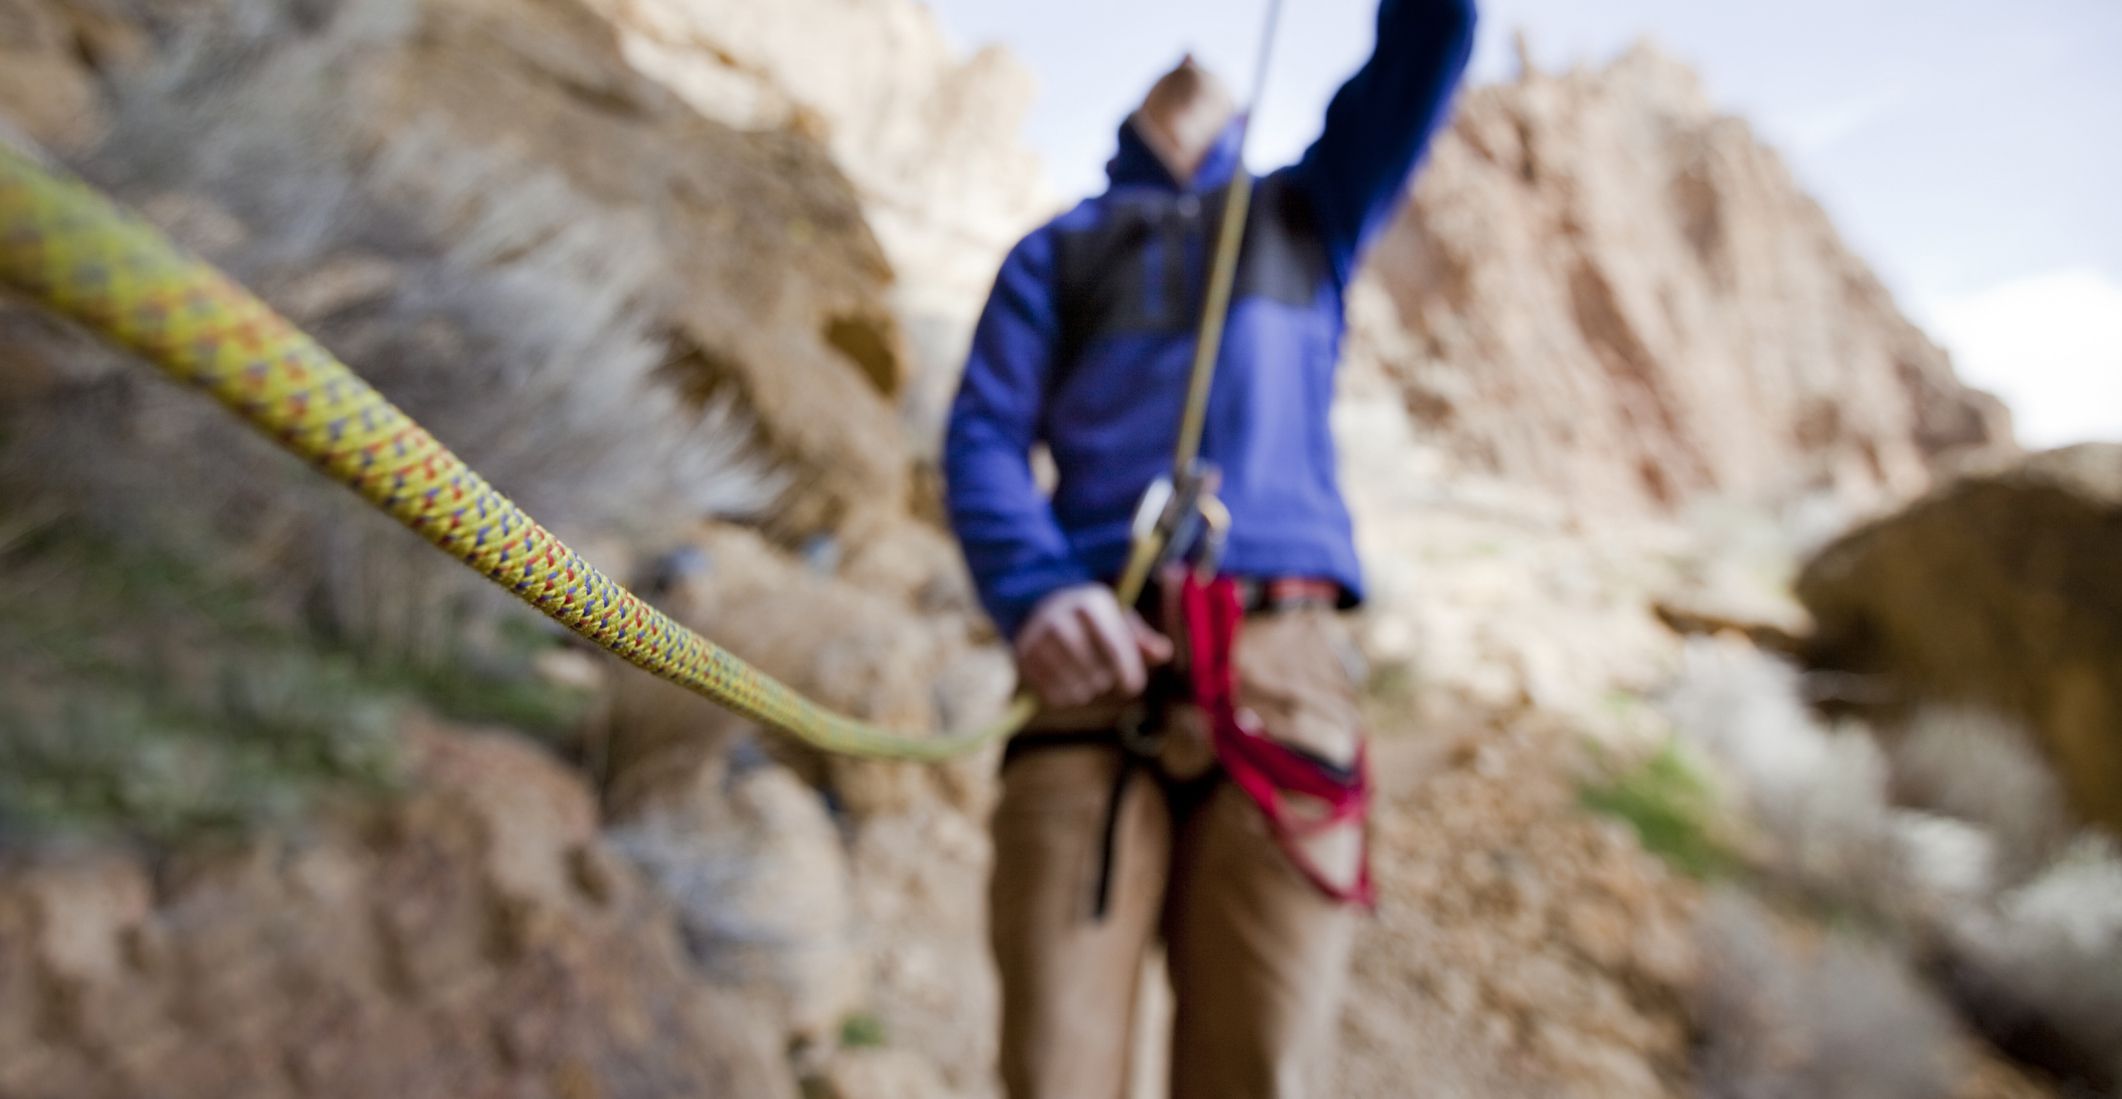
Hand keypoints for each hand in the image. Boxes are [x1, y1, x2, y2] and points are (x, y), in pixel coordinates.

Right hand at [1014, 584, 1173, 708]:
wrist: (1039, 605)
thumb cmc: (1092, 618)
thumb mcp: (1118, 619)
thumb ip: (1143, 639)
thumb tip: (1164, 653)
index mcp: (1091, 603)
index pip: (1115, 647)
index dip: (1128, 672)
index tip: (1133, 686)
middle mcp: (1060, 619)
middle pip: (1098, 675)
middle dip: (1105, 679)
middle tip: (1099, 668)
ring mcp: (1037, 640)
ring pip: (1078, 691)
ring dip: (1086, 689)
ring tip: (1082, 671)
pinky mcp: (1023, 660)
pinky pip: (1055, 698)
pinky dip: (1065, 696)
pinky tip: (1064, 677)